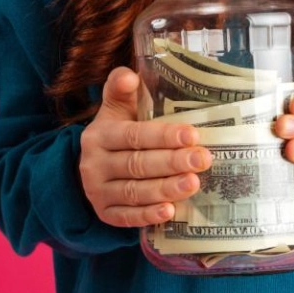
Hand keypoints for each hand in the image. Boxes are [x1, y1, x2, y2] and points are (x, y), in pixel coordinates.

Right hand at [78, 67, 211, 226]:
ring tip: (193, 184)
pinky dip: (148, 215)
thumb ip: (120, 89)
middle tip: (202, 160)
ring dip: (165, 189)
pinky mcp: (104, 213)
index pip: (134, 135)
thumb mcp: (115, 108)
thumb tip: (129, 75)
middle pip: (137, 164)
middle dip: (172, 162)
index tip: (193, 135)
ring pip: (134, 191)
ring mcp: (97, 191)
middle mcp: (95, 164)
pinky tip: (170, 211)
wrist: (90, 167)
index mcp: (101, 135)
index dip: (164, 136)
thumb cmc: (116, 133)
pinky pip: (127, 217)